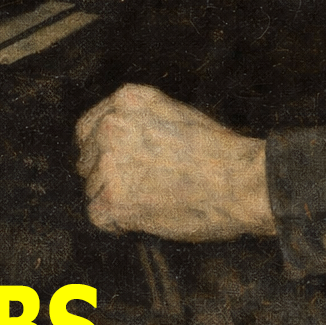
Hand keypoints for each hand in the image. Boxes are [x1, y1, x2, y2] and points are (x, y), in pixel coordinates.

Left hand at [75, 83, 275, 241]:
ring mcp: (111, 163)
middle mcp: (112, 126)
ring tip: (151, 200)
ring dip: (114, 201)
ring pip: (92, 190)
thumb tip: (110, 142)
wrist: (239, 181)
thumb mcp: (172, 113)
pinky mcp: (115, 199)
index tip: (113, 166)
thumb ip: (137, 120)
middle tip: (140, 188)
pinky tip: (143, 217)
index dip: (98, 152)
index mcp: (126, 100)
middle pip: (86, 161)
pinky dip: (117, 223)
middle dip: (106, 177)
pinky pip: (98, 216)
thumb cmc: (216, 151)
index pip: (87, 129)